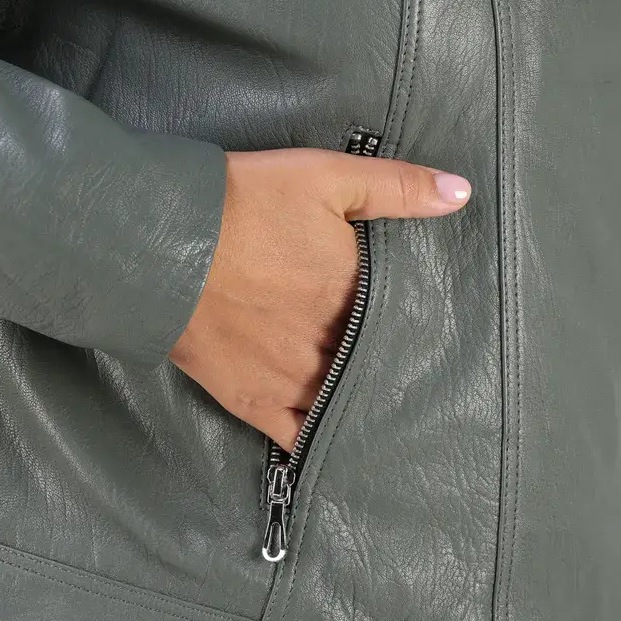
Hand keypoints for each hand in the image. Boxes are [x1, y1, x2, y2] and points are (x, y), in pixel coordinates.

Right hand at [169, 147, 471, 451]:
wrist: (159, 239)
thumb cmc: (243, 203)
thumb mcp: (326, 177)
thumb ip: (397, 187)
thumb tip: (462, 194)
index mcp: (356, 296)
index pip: (405, 321)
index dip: (417, 322)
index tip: (434, 326)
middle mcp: (331, 348)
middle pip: (375, 365)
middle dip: (392, 364)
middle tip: (413, 368)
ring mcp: (291, 381)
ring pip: (345, 405)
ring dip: (364, 402)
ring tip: (387, 407)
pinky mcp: (251, 402)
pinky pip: (298, 437)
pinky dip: (322, 440)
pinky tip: (340, 443)